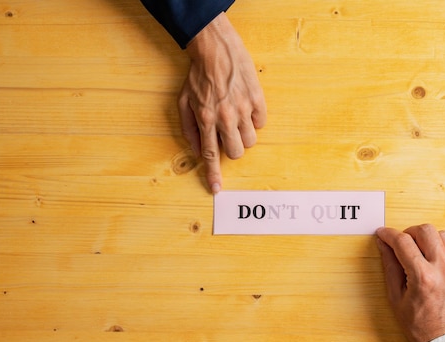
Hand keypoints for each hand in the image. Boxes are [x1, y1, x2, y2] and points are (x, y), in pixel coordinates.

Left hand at [179, 13, 266, 193]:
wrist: (216, 49)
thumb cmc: (198, 75)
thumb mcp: (183, 101)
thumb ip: (188, 128)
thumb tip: (196, 150)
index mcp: (205, 119)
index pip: (210, 154)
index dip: (213, 174)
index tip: (216, 189)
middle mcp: (225, 117)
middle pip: (236, 152)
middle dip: (232, 149)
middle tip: (228, 136)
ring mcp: (243, 109)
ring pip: (251, 141)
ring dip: (244, 135)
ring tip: (237, 119)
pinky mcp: (257, 100)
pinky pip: (261, 123)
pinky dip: (254, 120)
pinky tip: (246, 107)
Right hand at [376, 224, 444, 341]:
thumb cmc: (420, 325)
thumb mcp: (396, 298)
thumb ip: (390, 267)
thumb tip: (384, 245)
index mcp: (423, 278)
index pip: (403, 242)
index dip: (389, 234)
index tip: (383, 233)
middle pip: (425, 230)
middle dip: (409, 232)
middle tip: (402, 243)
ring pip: (442, 236)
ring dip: (427, 240)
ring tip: (420, 254)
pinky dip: (441, 251)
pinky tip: (434, 264)